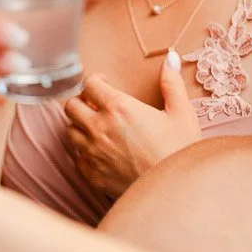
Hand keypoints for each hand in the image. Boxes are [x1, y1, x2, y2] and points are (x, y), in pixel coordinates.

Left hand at [63, 50, 201, 197]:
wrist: (177, 193)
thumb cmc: (181, 151)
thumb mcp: (182, 114)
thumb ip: (171, 83)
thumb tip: (170, 57)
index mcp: (119, 108)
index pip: (89, 85)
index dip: (96, 82)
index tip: (106, 85)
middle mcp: (99, 128)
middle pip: (71, 106)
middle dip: (82, 102)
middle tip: (98, 106)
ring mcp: (92, 153)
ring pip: (70, 131)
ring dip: (81, 126)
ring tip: (100, 129)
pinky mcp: (91, 175)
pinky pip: (77, 158)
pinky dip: (85, 153)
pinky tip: (103, 153)